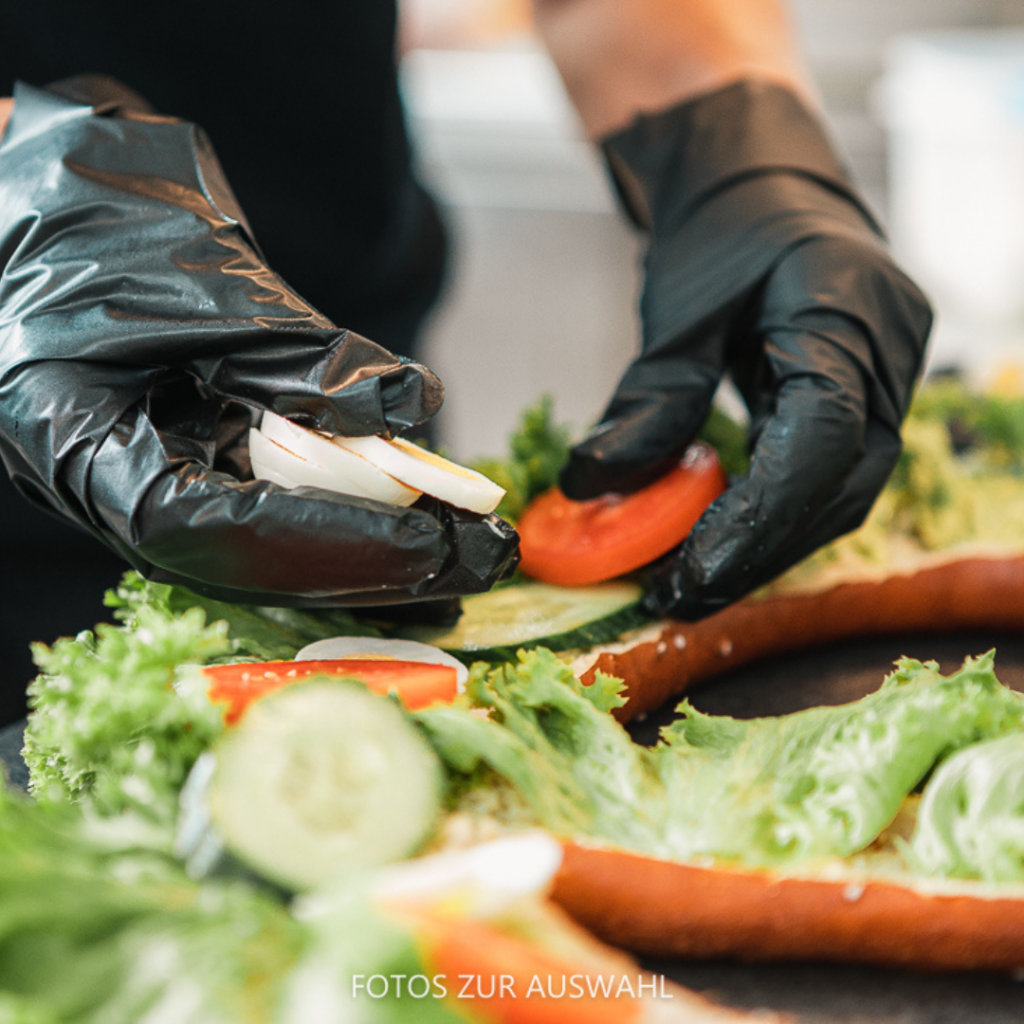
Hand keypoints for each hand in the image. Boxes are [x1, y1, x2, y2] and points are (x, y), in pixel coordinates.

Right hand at [0, 76, 517, 605]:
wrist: (46, 187)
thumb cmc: (92, 216)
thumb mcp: (201, 279)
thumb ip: (304, 354)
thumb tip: (411, 406)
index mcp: (79, 444)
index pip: (210, 529)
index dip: (321, 541)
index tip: (421, 540)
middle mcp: (114, 485)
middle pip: (255, 559)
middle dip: (374, 565)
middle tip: (480, 561)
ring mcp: (157, 474)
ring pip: (276, 543)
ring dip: (377, 553)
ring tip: (473, 554)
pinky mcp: (197, 455)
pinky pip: (279, 502)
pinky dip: (353, 512)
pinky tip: (425, 521)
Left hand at [560, 81, 931, 617]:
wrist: (759, 178)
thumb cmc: (723, 223)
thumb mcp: (679, 306)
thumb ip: (650, 396)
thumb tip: (592, 485)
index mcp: (849, 310)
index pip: (822, 437)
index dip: (760, 516)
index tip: (694, 572)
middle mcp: (887, 354)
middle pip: (841, 486)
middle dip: (759, 552)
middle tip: (681, 596)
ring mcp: (884, 379)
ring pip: (839, 492)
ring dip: (766, 546)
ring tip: (690, 583)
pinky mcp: (861, 398)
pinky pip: (827, 475)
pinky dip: (773, 515)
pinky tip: (720, 542)